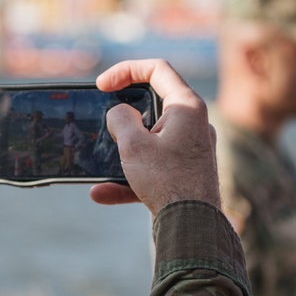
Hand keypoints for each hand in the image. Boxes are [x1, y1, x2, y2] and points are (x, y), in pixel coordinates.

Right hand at [89, 59, 221, 216]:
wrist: (193, 227)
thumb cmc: (167, 181)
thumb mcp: (133, 145)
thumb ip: (120, 119)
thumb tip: (119, 114)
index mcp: (186, 107)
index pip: (157, 69)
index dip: (126, 70)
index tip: (102, 85)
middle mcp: (194, 124)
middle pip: (153, 104)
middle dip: (123, 114)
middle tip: (104, 120)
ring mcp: (191, 149)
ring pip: (150, 140)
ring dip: (123, 150)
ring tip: (102, 161)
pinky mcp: (186, 172)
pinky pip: (153, 167)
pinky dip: (129, 177)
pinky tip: (101, 193)